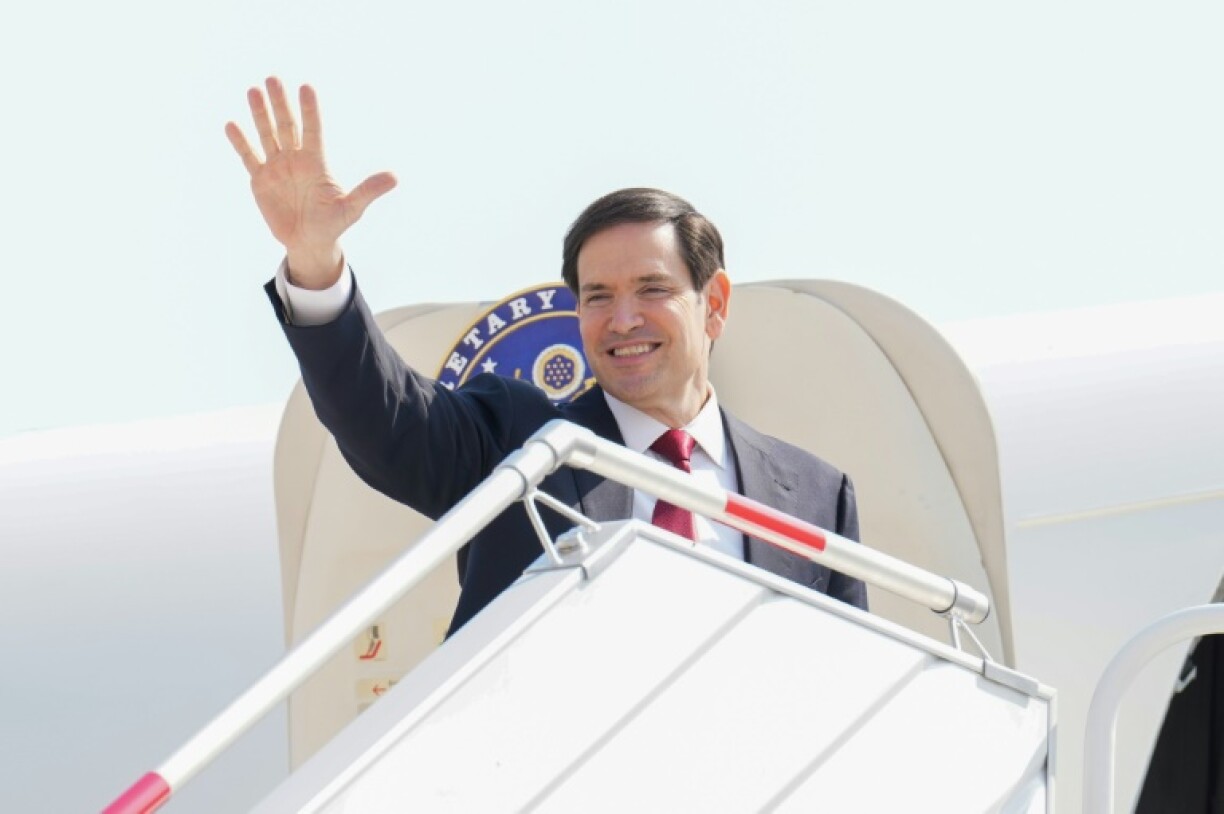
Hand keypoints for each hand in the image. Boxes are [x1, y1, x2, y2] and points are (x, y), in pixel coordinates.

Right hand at [225, 77, 396, 288]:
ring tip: (253, 90)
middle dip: (281, 103)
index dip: (310, 110)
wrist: (308, 243)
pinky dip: (240, 142)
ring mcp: (277, 167)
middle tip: (274, 78)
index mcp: (317, 162)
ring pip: (267, 135)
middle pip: (287, 125)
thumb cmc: (332, 224)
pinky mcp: (260, 180)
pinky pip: (249, 157)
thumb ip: (368, 191)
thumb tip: (395, 177)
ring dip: (260, 114)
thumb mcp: (351, 208)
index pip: (313, 130)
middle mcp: (296, 159)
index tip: (307, 86)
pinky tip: (231, 124)